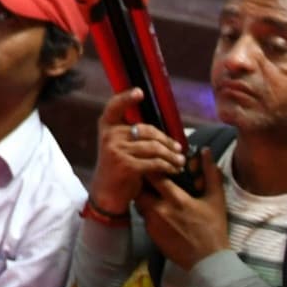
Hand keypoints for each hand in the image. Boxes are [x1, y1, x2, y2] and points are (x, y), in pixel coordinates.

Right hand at [91, 91, 186, 213]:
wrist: (106, 194)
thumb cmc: (117, 169)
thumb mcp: (118, 147)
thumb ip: (131, 135)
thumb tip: (160, 130)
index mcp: (106, 127)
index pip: (114, 107)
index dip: (126, 98)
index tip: (140, 92)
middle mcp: (109, 136)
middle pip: (146, 130)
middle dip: (167, 140)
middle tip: (179, 148)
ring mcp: (116, 150)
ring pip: (154, 147)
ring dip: (171, 155)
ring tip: (180, 161)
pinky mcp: (126, 165)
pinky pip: (154, 162)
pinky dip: (168, 166)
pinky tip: (174, 170)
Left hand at [136, 161, 234, 267]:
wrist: (208, 260)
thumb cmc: (214, 228)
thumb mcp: (216, 199)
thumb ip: (210, 173)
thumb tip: (205, 151)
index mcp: (176, 199)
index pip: (154, 175)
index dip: (152, 166)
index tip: (154, 161)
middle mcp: (159, 210)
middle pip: (139, 188)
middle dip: (142, 181)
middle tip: (149, 175)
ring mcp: (153, 223)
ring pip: (138, 202)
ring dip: (143, 195)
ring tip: (152, 192)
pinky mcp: (150, 235)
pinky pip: (143, 216)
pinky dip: (147, 210)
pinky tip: (156, 209)